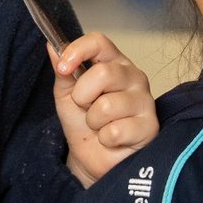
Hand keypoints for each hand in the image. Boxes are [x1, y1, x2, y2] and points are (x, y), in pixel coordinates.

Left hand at [53, 33, 158, 187]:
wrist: (91, 159)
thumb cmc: (83, 123)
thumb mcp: (66, 95)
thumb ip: (63, 71)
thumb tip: (52, 47)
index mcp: (114, 63)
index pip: (99, 42)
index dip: (78, 51)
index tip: (63, 67)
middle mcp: (133, 76)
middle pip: (103, 73)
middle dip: (82, 96)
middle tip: (85, 108)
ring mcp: (145, 100)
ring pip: (107, 105)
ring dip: (93, 121)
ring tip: (100, 126)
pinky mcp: (150, 126)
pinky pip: (116, 130)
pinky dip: (105, 138)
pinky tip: (112, 139)